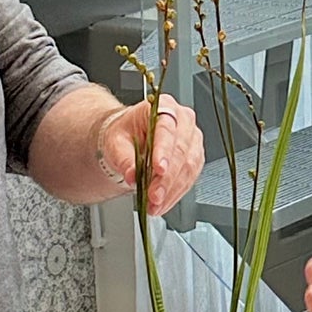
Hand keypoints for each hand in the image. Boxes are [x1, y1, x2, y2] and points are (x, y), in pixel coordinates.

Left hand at [97, 95, 204, 213]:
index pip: (167, 129)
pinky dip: (176, 193)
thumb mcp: (116, 143)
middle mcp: (182, 120)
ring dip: (172, 189)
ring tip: (155, 204)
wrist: (130, 138)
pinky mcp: (195, 157)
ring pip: (189, 166)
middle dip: (167, 178)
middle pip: (181, 150)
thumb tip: (132, 176)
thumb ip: (124, 159)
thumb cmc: (125, 133)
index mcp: (163, 107)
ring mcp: (192, 138)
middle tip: (154, 196)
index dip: (164, 151)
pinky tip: (163, 202)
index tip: (159, 169)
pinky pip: (190, 177)